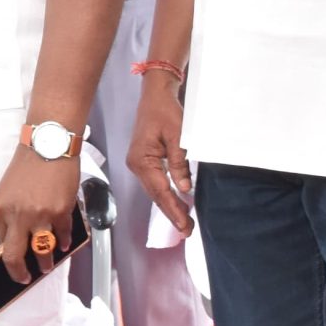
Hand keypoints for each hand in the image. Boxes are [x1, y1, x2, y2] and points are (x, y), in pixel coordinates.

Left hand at [0, 149, 79, 283]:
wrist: (47, 147)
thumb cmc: (26, 168)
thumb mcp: (5, 193)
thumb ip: (7, 217)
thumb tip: (14, 240)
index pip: (1, 243)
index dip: (7, 257)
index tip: (13, 266)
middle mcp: (17, 216)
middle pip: (15, 256)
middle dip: (20, 272)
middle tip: (25, 278)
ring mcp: (40, 216)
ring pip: (42, 251)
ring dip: (45, 261)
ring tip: (47, 265)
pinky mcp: (61, 212)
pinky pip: (62, 236)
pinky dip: (63, 242)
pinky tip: (63, 245)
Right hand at [127, 74, 194, 236]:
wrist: (155, 95)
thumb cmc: (167, 112)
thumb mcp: (178, 136)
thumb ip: (179, 163)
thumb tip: (184, 189)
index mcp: (142, 161)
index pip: (161, 191)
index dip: (174, 210)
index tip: (185, 226)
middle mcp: (137, 165)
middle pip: (156, 195)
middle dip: (172, 213)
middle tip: (188, 231)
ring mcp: (139, 164)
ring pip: (155, 191)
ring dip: (170, 206)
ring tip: (185, 222)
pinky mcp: (144, 161)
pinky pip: (155, 183)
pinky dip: (166, 195)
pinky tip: (176, 202)